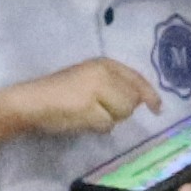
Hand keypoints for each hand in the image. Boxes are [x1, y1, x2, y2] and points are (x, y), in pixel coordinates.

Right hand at [11, 57, 160, 138]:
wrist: (32, 101)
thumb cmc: (59, 93)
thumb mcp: (89, 80)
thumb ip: (114, 86)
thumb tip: (139, 101)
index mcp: (104, 63)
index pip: (135, 78)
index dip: (149, 94)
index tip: (157, 108)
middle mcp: (103, 72)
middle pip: (131, 100)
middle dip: (120, 110)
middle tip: (97, 110)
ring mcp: (97, 89)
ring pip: (122, 113)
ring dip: (108, 119)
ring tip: (87, 114)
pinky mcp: (90, 107)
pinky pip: (107, 125)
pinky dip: (97, 127)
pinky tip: (81, 120)